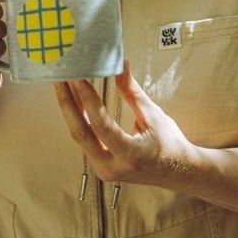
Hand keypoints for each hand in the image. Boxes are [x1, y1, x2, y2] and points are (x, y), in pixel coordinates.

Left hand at [55, 62, 196, 190]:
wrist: (177, 172)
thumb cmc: (170, 144)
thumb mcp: (154, 115)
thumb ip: (132, 92)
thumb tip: (121, 65)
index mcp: (130, 155)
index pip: (101, 125)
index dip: (87, 99)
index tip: (78, 78)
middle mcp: (112, 167)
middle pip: (81, 133)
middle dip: (68, 102)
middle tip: (60, 78)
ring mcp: (103, 170)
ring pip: (79, 137)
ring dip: (70, 109)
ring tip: (63, 84)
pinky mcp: (100, 166)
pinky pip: (84, 140)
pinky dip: (78, 118)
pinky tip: (74, 100)